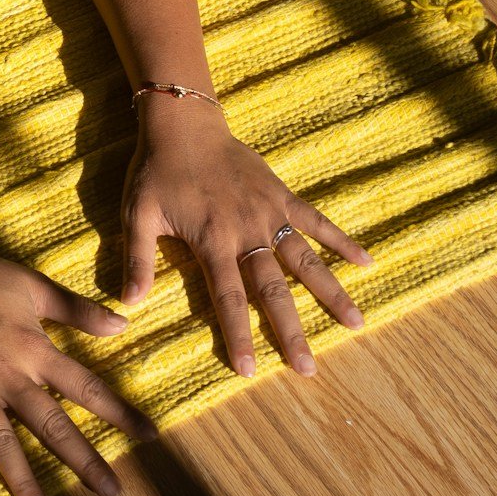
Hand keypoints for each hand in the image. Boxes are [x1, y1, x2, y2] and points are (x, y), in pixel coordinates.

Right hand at [0, 234, 160, 495]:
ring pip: (1, 441)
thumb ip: (78, 309)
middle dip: (83, 460)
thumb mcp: (34, 286)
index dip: (119, 411)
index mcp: (34, 349)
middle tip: (111, 493)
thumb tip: (123, 325)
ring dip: (20, 478)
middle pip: (51, 424)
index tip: (149, 435)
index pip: (85, 386)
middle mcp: (8, 375)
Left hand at [122, 94, 373, 377]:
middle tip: (308, 368)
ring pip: (305, 260)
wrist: (184, 125)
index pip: (229, 299)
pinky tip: (367, 261)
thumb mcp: (137, 214)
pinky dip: (341, 240)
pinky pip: (316, 220)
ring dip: (331, 292)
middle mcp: (247, 232)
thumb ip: (138, 258)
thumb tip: (129, 303)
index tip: (251, 371)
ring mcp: (269, 213)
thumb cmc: (157, 171)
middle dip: (291, 331)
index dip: (240, 336)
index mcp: (212, 242)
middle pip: (273, 290)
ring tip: (356, 323)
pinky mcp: (281, 195)